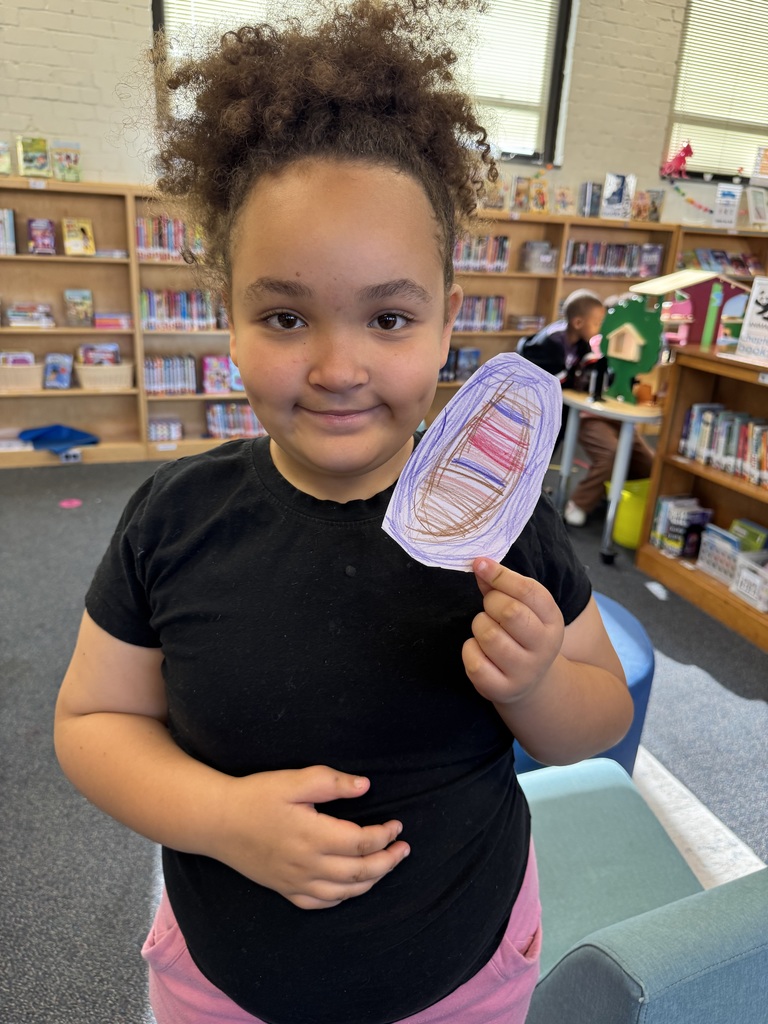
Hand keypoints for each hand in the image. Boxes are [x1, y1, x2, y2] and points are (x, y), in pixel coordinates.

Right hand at [210, 766, 409, 909]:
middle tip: (404, 849)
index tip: (397, 825)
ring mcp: (295, 881)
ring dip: (370, 881)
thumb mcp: (293, 780)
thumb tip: (365, 786)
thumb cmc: (256, 796)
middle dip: (387, 862)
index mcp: (313, 836)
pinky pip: (319, 903)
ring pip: (344, 893)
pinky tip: (350, 888)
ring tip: (385, 866)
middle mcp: (307, 865)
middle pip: (359, 872)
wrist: (217, 821)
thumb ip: (331, 782)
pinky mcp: (283, 889)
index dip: (385, 836)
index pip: (361, 843)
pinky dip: (342, 898)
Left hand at [462, 557, 563, 704]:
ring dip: (479, 626)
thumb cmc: (521, 635)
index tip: (480, 564)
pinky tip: (480, 650)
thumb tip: (480, 565)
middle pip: (510, 612)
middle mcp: (544, 648)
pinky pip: (475, 662)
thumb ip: (501, 586)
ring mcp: (524, 671)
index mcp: (553, 621)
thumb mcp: (524, 609)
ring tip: (487, 630)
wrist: (531, 683)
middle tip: (491, 609)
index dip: (500, 574)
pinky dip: (470, 650)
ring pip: (489, 635)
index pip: (528, 590)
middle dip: (491, 602)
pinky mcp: (502, 689)